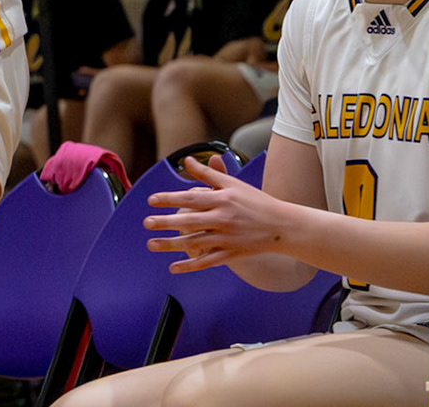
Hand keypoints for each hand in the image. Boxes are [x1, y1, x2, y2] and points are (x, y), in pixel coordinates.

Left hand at [143, 155, 292, 271]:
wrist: (282, 226)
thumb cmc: (254, 201)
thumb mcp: (232, 184)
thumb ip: (208, 173)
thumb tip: (187, 160)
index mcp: (222, 199)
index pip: (191, 198)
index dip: (170, 198)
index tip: (151, 200)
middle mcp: (223, 219)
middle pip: (190, 221)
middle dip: (166, 223)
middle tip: (146, 223)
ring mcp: (227, 238)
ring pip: (195, 243)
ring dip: (172, 245)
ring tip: (151, 244)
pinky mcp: (231, 254)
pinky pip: (208, 261)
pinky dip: (190, 265)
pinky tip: (173, 267)